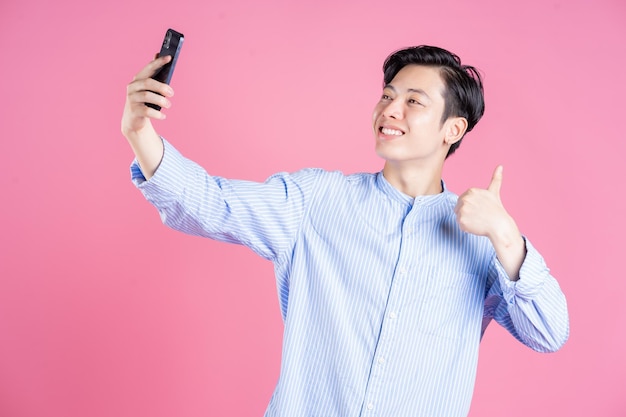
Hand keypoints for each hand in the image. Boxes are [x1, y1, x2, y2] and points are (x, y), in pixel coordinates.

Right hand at [120, 55, 172, 179]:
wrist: (133, 120)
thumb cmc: (145, 102)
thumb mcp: (150, 89)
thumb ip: (155, 75)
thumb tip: (158, 54)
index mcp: (138, 79)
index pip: (148, 68)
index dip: (158, 62)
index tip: (169, 57)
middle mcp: (132, 87)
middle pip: (148, 83)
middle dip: (162, 87)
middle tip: (172, 93)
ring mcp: (131, 99)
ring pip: (147, 96)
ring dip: (161, 100)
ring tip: (169, 105)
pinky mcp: (133, 111)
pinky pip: (147, 111)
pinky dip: (158, 114)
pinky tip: (163, 116)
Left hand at [455, 166, 524, 278]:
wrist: (500, 226)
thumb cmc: (496, 210)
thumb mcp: (494, 192)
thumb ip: (495, 179)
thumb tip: (500, 166)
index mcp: (471, 191)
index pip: (462, 200)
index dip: (471, 206)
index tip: (480, 209)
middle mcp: (465, 198)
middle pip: (458, 208)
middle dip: (468, 213)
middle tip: (479, 215)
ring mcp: (463, 209)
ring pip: (459, 217)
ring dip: (467, 220)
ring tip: (478, 220)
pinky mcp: (461, 220)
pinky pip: (460, 225)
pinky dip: (467, 228)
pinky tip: (476, 226)